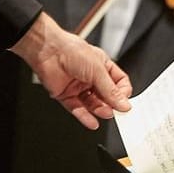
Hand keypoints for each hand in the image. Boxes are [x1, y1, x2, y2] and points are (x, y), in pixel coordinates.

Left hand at [10, 12, 131, 129]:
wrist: (48, 51)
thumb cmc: (72, 50)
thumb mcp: (98, 70)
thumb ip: (110, 90)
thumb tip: (123, 103)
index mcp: (102, 66)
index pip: (118, 83)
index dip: (123, 93)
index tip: (125, 103)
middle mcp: (91, 77)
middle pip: (106, 95)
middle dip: (112, 104)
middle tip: (117, 112)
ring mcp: (78, 86)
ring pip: (92, 104)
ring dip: (100, 110)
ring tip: (106, 114)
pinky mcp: (66, 95)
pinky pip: (77, 109)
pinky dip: (85, 117)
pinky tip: (92, 122)